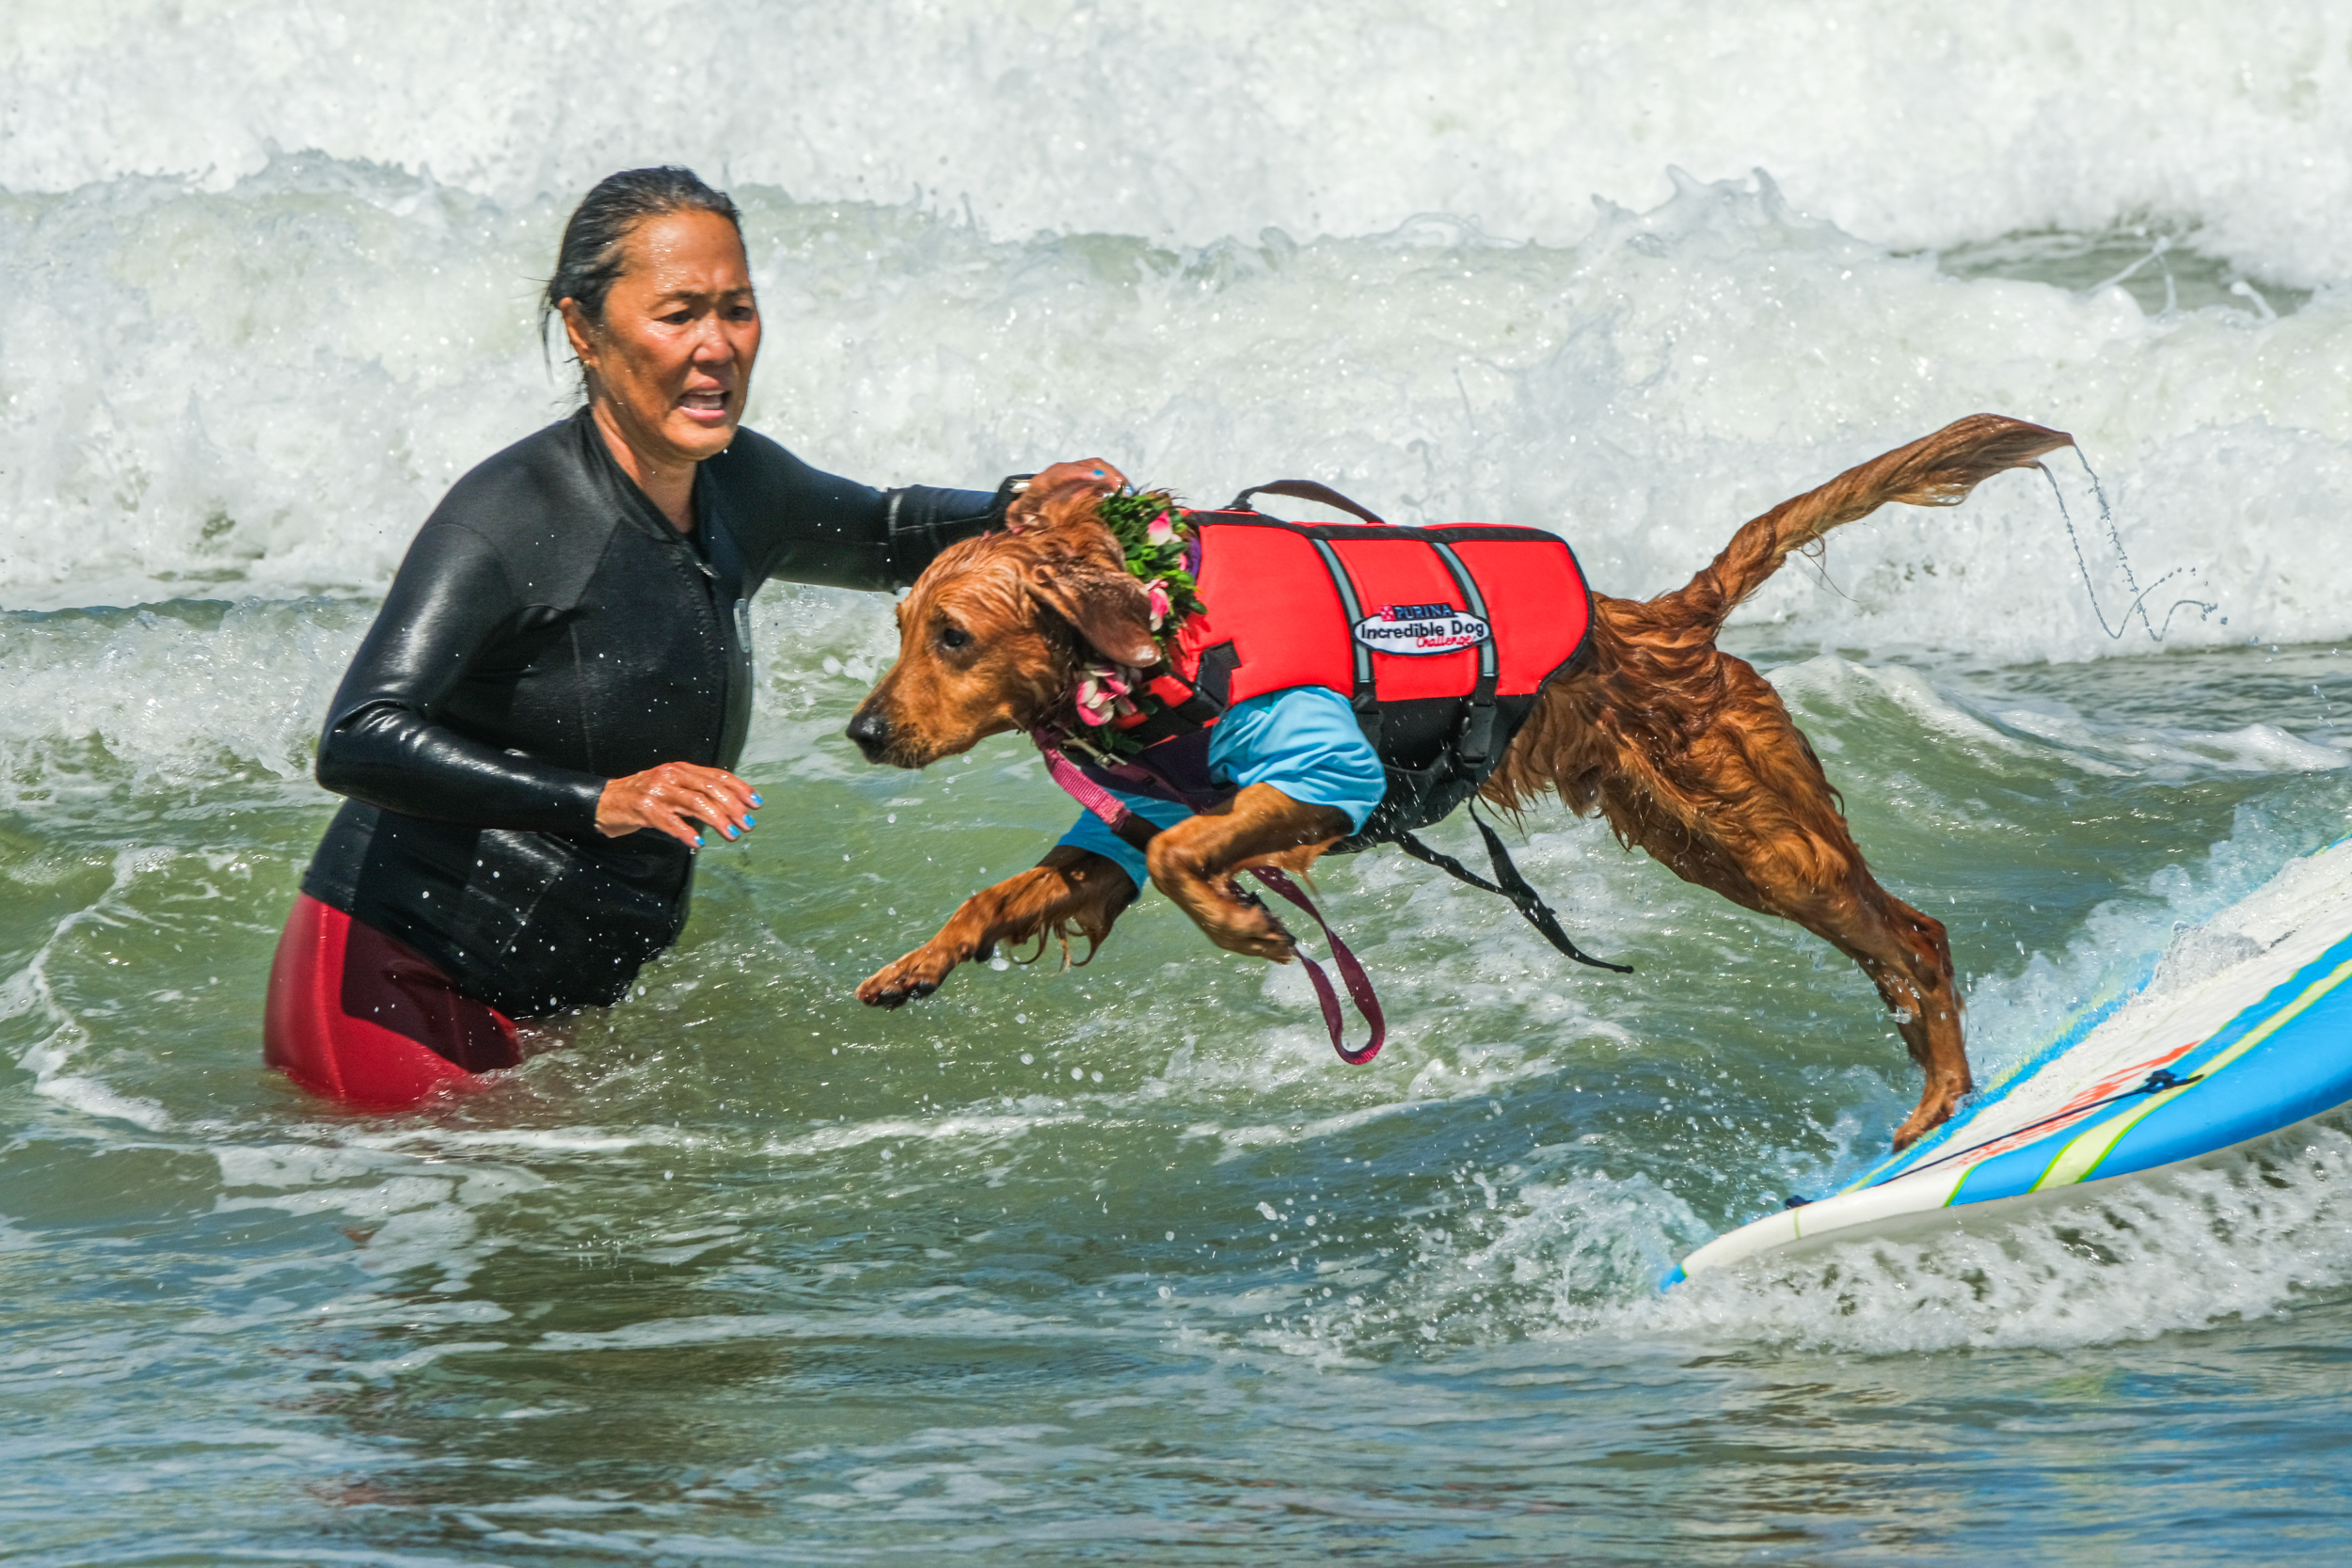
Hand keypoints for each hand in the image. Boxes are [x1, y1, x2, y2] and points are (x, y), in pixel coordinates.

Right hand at [596, 762, 759, 848]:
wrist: (604, 802)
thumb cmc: (642, 798)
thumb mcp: (672, 789)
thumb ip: (697, 793)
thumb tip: (731, 807)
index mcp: (681, 769)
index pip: (717, 776)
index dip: (739, 788)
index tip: (756, 803)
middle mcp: (671, 775)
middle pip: (710, 788)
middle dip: (733, 807)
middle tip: (747, 824)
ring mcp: (657, 791)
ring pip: (695, 803)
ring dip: (717, 820)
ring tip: (732, 835)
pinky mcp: (644, 808)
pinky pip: (669, 821)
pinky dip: (686, 832)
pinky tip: (698, 843)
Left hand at [1009, 457, 1127, 525]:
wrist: (1034, 498)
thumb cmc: (1029, 508)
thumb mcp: (1020, 513)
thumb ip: (1016, 518)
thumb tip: (1016, 526)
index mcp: (1046, 480)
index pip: (1063, 473)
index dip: (1079, 474)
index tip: (1096, 477)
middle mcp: (1063, 471)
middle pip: (1088, 465)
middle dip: (1107, 474)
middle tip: (1124, 489)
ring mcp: (1077, 472)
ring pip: (1099, 467)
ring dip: (1116, 477)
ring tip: (1131, 493)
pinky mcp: (1087, 477)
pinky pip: (1105, 474)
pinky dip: (1117, 482)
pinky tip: (1128, 495)